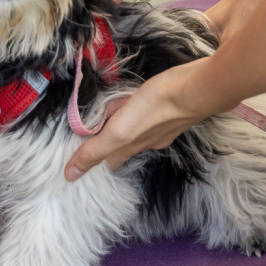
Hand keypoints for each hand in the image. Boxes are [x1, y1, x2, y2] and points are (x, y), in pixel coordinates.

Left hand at [64, 59, 220, 180]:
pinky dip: (141, 114)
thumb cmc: (156, 108)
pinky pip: (150, 115)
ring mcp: (164, 126)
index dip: (94, 162)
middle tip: (92, 140)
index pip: (109, 161)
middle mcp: (149, 141)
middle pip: (123, 147)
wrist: (196, 90)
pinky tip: (141, 105)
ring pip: (138, 132)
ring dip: (125, 130)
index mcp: (132, 146)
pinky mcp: (173, 109)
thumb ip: (95, 150)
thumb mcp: (119, 131)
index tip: (81, 162)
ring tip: (112, 122)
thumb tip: (69, 176)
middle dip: (109, 146)